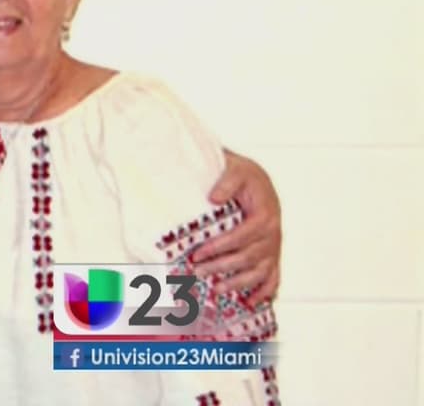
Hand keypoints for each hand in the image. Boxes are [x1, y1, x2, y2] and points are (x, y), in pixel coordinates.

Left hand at [190, 149, 280, 304]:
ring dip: (239, 283)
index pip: (241, 236)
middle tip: (198, 272)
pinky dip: (264, 292)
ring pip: (260, 272)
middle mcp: (273, 233)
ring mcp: (274, 246)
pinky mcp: (272, 253)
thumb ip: (227, 183)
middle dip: (222, 267)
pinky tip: (250, 302)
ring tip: (217, 290)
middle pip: (248, 257)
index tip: (197, 253)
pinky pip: (273, 277)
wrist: (255, 177)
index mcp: (265, 215)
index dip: (219, 247)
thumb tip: (214, 199)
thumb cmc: (244, 175)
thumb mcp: (236, 170)